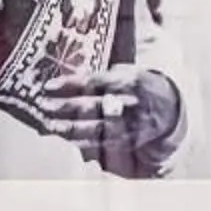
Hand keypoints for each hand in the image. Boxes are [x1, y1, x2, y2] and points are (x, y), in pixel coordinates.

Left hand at [26, 65, 183, 173]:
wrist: (168, 109)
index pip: (95, 81)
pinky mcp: (127, 142)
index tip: (49, 85)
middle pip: (92, 106)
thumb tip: (71, 66)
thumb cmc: (138, 85)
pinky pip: (100, 144)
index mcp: (130, 81)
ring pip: (94, 129)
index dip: (70, 83)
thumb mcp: (127, 70)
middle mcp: (129, 104)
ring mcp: (129, 126)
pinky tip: (64, 137)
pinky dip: (80, 142)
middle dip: (65, 107)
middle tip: (42, 105)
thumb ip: (102, 70)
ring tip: (48, 125)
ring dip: (68, 128)